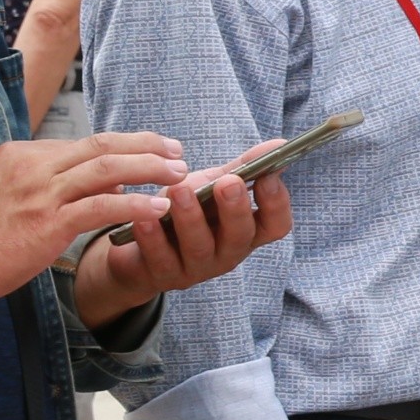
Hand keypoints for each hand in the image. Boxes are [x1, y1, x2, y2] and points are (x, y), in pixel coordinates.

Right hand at [0, 131, 185, 322]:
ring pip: (108, 169)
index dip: (122, 146)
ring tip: (180, 174)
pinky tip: (158, 208)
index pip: (82, 144)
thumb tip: (97, 187)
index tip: (150, 149)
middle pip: (102, 145)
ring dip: (150, 169)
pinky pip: (101, 207)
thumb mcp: (0, 193)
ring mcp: (41, 192)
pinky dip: (134, 204)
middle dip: (146, 145)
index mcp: (21, 155)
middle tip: (177, 150)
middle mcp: (34, 165)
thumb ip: (44, 186)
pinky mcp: (47, 222)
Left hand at [71, 162, 291, 324]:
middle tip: (227, 183)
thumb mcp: (212, 187)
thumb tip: (279, 144)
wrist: (139, 250)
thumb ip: (243, 168)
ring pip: (199, 247)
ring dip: (191, 218)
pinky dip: (153, 238)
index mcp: (245, 231)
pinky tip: (145, 219)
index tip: (267, 176)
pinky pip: (160, 258)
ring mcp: (196, 268)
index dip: (276, 203)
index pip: (276, 225)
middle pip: (240, 236)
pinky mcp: (163, 274)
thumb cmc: (184, 212)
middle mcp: (227, 253)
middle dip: (235, 209)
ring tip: (179, 190)